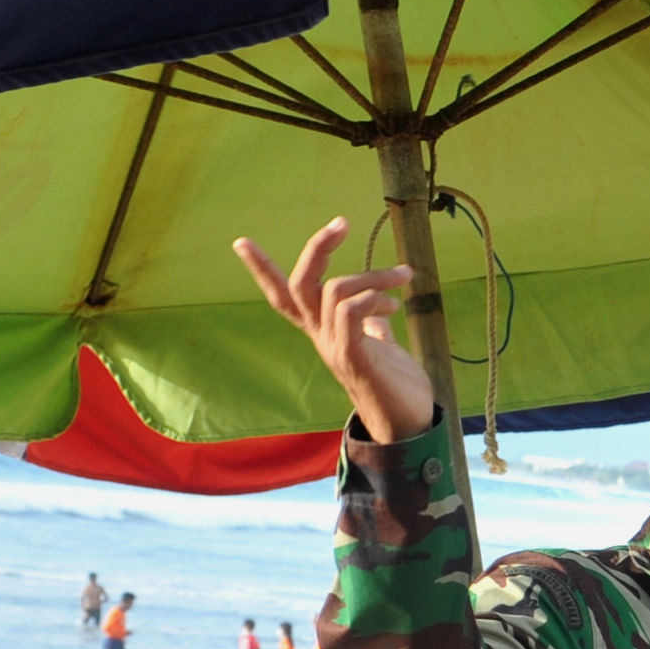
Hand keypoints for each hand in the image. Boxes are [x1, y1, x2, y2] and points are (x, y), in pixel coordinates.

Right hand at [232, 219, 434, 439]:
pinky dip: (372, 296)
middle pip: (299, 284)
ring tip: (404, 276)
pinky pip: (349, 311)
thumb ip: (373, 327)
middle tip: (342, 222)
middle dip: (317, 247)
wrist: (409, 426)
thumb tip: (376, 309)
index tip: (240, 241)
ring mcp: (333, 347)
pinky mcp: (352, 356)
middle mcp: (321, 338)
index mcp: (324, 332)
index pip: (283, 298)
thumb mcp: (382, 349)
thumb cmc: (397, 388)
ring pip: (332, 290)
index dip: (261, 271)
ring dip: (372, 275)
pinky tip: (394, 303)